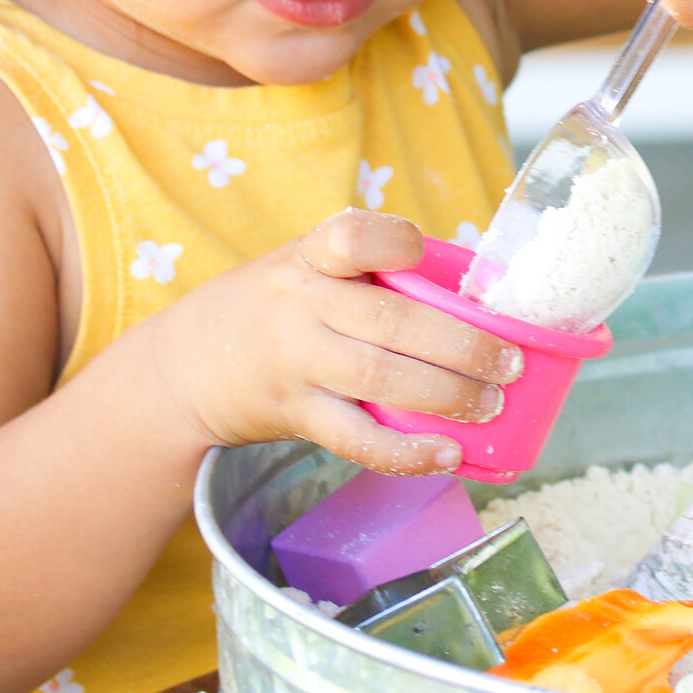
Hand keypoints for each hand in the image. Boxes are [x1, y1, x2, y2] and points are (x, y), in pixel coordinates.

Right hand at [146, 209, 522, 473]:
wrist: (183, 366)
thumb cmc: (273, 308)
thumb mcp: (304, 268)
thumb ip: (369, 275)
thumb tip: (475, 298)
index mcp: (310, 257)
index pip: (352, 238)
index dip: (395, 244)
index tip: (425, 256)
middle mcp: (301, 305)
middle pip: (391, 322)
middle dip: (463, 345)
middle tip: (509, 364)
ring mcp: (296, 363)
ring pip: (381, 380)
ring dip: (447, 395)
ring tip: (491, 405)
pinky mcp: (294, 413)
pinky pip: (356, 439)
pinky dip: (406, 451)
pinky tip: (448, 454)